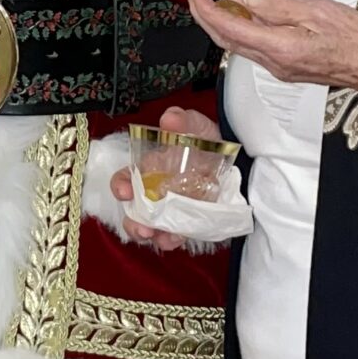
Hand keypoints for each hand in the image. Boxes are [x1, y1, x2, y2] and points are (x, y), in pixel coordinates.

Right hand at [110, 103, 209, 251]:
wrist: (238, 166)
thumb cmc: (208, 145)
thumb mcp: (198, 128)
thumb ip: (184, 121)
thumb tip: (168, 118)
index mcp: (151, 169)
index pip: (125, 179)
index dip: (119, 185)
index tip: (123, 192)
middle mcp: (153, 192)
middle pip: (132, 210)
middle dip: (133, 221)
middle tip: (143, 228)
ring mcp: (167, 211)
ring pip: (147, 227)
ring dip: (150, 235)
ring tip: (161, 237)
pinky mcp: (182, 225)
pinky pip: (170, 237)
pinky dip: (170, 240)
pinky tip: (177, 238)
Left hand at [184, 0, 357, 92]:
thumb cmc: (357, 41)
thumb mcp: (317, 11)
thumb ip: (279, 6)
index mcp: (279, 48)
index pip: (229, 28)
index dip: (205, 9)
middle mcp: (274, 61)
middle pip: (229, 35)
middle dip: (212, 7)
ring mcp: (280, 64)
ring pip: (245, 35)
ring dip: (235, 7)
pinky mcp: (288, 62)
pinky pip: (261, 38)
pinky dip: (254, 16)